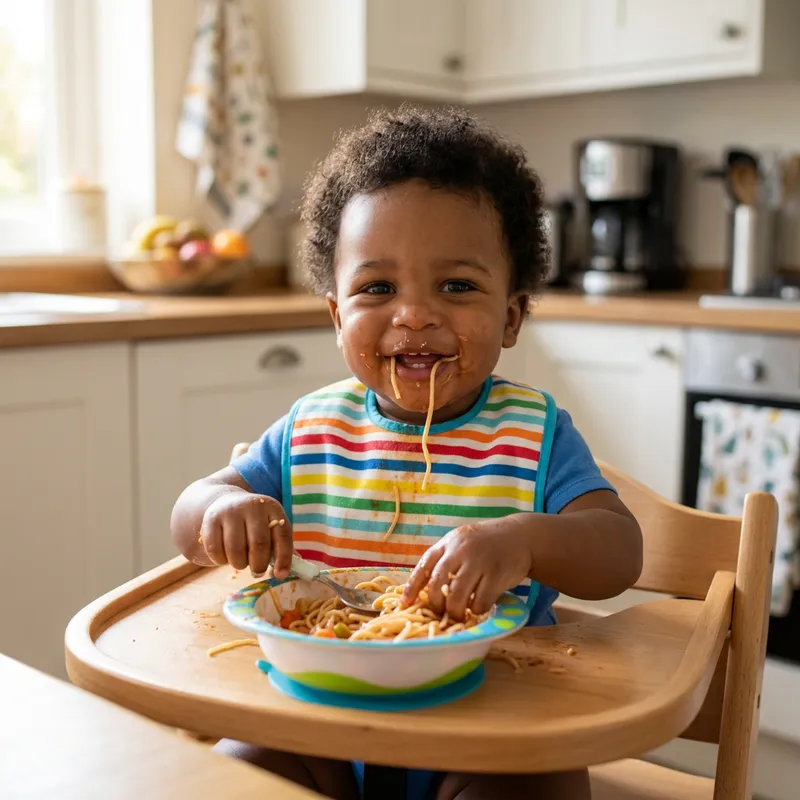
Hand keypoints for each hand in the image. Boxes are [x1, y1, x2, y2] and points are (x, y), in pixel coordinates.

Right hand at [200, 492, 292, 578]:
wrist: (227, 504)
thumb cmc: (254, 524)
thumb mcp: (270, 528)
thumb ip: (280, 548)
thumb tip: (282, 574)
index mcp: (272, 508)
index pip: (282, 535)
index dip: (283, 558)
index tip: (279, 575)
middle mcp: (252, 506)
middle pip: (259, 544)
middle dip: (259, 565)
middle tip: (257, 571)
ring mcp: (230, 511)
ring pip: (236, 550)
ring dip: (239, 564)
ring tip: (240, 561)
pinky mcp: (211, 519)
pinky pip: (215, 550)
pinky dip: (220, 561)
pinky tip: (225, 556)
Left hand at [402, 517, 531, 618]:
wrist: (520, 536)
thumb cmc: (486, 544)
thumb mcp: (462, 542)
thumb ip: (445, 559)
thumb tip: (424, 590)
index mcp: (448, 542)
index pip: (424, 565)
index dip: (412, 587)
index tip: (405, 604)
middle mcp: (461, 550)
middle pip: (438, 584)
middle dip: (435, 603)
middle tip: (440, 612)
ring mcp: (479, 562)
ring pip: (457, 596)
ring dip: (455, 611)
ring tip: (458, 615)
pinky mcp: (497, 575)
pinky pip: (480, 601)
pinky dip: (476, 610)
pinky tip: (478, 608)